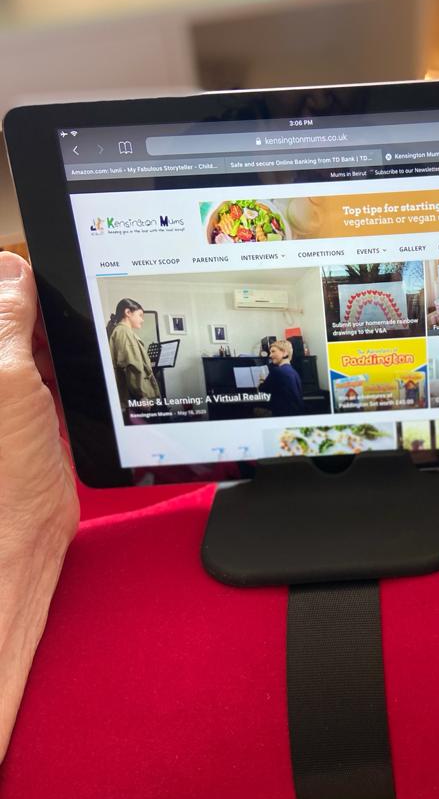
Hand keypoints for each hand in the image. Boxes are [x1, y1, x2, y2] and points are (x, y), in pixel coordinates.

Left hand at [0, 252, 77, 555]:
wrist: (20, 530)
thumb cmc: (1, 467)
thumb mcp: (5, 374)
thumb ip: (5, 319)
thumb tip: (10, 268)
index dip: (10, 282)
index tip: (34, 271)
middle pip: (7, 322)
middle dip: (31, 309)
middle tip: (58, 307)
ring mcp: (4, 397)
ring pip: (25, 345)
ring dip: (47, 338)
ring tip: (66, 340)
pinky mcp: (27, 417)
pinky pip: (44, 375)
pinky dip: (59, 367)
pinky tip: (71, 368)